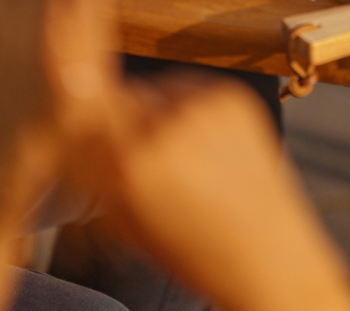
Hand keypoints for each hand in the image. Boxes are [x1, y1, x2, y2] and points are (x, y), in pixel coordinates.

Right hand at [73, 73, 349, 310]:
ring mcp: (203, 107)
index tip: (94, 136)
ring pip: (155, 92)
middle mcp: (166, 127)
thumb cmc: (201, 254)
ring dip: (156, 114)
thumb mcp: (128, 222)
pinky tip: (203, 146)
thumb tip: (77, 130)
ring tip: (182, 157)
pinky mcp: (232, 97)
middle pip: (120, 98)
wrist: (272, 261)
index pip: (84, 112)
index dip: (89, 126)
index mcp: (132, 164)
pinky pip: (189, 88)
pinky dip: (188, 110)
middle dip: (124, 123)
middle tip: (145, 157)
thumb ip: (97, 172)